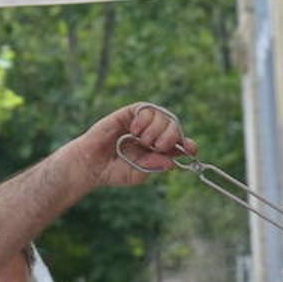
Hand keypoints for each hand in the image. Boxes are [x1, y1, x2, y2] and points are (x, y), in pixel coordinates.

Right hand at [65, 103, 196, 188]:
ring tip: (143, 141)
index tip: (191, 148)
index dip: (187, 143)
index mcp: (157, 150)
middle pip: (172, 125)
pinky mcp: (127, 115)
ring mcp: (140, 124)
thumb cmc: (114, 171)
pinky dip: (144, 119)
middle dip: (171, 135)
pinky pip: (144, 108)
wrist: (91, 165)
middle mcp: (151, 135)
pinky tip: (134, 131)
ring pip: (160, 115)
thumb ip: (154, 165)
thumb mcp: (139, 173)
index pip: (178, 143)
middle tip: (160, 146)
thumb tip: (172, 161)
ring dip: (157, 128)